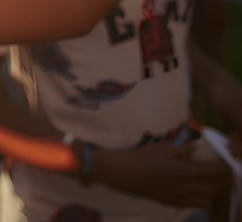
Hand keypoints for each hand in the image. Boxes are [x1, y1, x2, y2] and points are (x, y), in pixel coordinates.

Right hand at [94, 142, 231, 208]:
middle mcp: (186, 190)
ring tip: (207, 179)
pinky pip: (193, 203)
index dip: (225, 167)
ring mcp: (179, 198)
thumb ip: (185, 149)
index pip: (216, 173)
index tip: (227, 160)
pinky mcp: (171, 203)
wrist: (121, 173)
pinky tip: (194, 187)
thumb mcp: (165, 148)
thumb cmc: (141, 157)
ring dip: (211, 190)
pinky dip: (199, 197)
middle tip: (220, 168)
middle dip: (221, 179)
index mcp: (186, 174)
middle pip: (215, 188)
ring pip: (206, 199)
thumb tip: (200, 144)